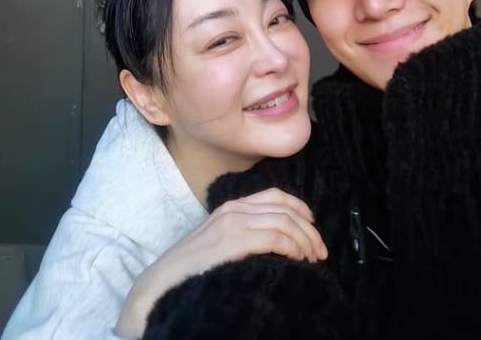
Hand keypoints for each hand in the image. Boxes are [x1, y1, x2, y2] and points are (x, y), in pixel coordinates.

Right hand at [114, 188, 326, 337]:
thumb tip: (278, 242)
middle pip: (284, 209)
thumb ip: (243, 235)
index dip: (300, 208)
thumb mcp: (219, 243)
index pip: (275, 195)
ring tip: (313, 260)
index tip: (314, 227)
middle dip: (309, 230)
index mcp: (231, 206)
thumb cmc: (190, 270)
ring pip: (284, 221)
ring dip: (305, 240)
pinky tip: (297, 259)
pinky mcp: (233, 241)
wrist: (159, 285)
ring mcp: (232, 222)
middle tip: (320, 252)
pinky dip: (293, 246)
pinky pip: (275, 237)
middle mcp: (233, 208)